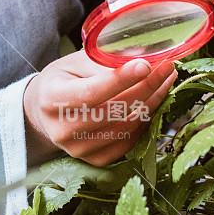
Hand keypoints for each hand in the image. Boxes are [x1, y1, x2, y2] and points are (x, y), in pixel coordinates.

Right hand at [23, 50, 175, 166]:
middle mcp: (62, 129)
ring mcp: (78, 148)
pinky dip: (145, 121)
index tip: (146, 65)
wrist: (46, 111)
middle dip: (146, 87)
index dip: (121, 79)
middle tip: (167, 68)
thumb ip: (104, 60)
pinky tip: (154, 102)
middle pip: (113, 111)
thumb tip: (143, 55)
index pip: (91, 91)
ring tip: (166, 81)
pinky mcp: (94, 159)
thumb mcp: (75, 61)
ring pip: (125, 127)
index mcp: (52, 99)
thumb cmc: (63, 79)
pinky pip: (128, 142)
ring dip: (152, 103)